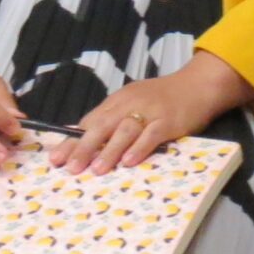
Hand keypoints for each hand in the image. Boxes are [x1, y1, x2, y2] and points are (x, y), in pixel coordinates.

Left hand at [52, 53, 253, 175]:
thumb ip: (113, 117)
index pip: (89, 122)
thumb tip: (86, 137)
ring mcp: (149, 112)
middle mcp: (130, 104)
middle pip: (102, 126)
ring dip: (109, 151)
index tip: (56, 158)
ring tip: (96, 170)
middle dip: (83, 147)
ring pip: (124, 131)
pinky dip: (139, 148)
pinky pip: (151, 135)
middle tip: (70, 168)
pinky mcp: (168, 120)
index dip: (72, 140)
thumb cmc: (163, 97)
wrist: (197, 84)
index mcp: (118, 101)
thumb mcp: (133, 101)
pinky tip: (129, 162)